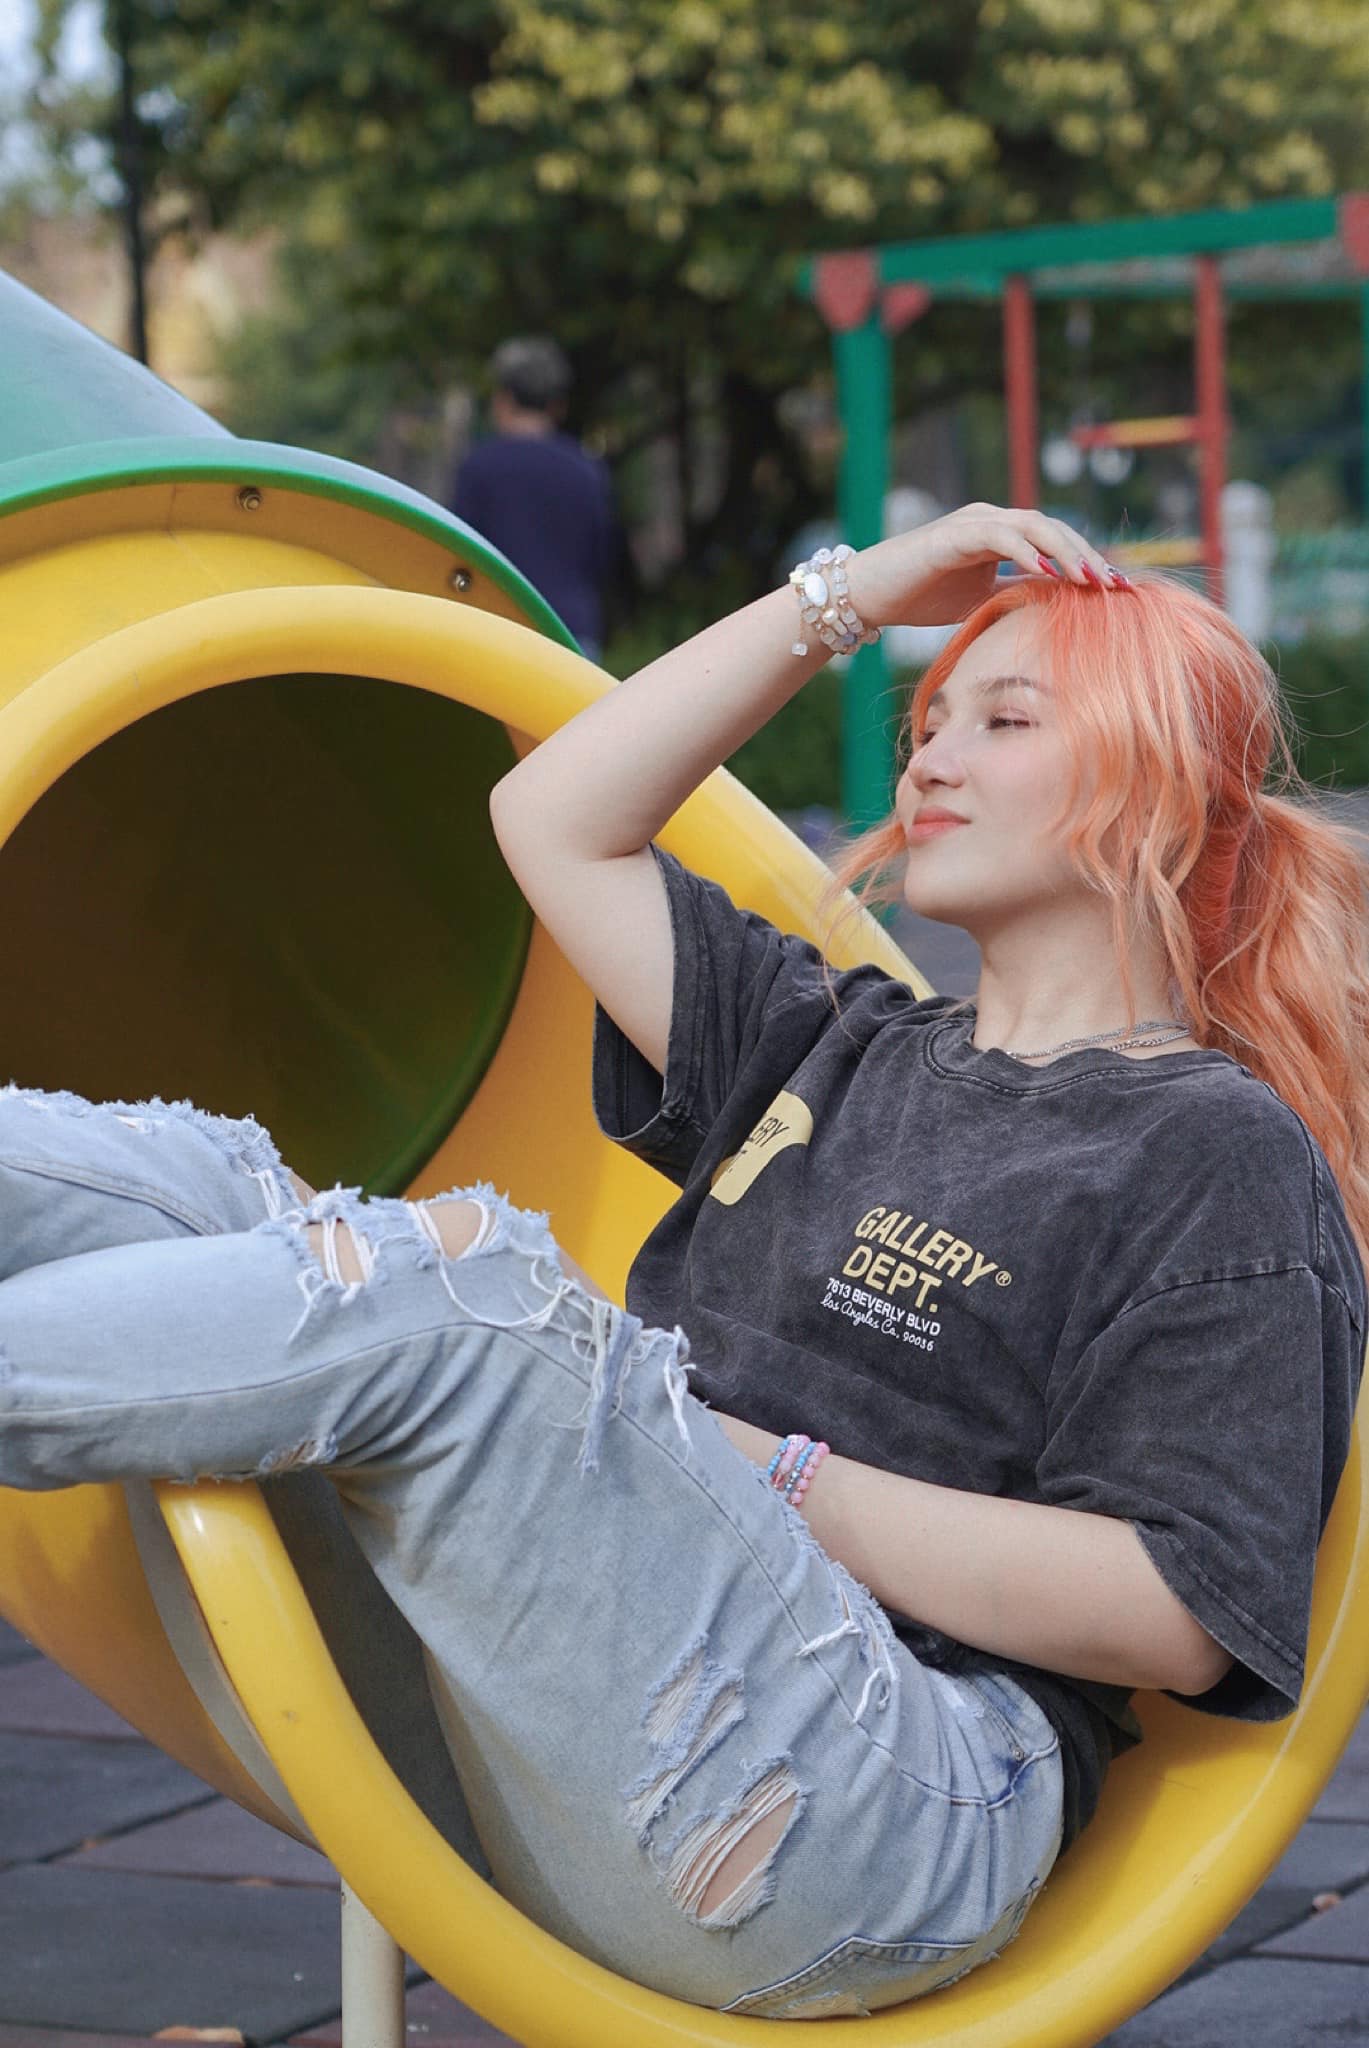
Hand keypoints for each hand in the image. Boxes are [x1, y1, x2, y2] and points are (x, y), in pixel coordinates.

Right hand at [846, 503, 1125, 629]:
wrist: (870, 596)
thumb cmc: (919, 597)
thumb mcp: (979, 601)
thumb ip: (1013, 595)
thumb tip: (1051, 607)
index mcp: (1000, 534)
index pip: (1055, 542)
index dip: (1087, 562)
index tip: (1117, 591)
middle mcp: (991, 520)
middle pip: (1053, 528)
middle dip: (1087, 556)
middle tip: (1114, 586)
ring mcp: (974, 522)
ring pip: (1034, 526)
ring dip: (1065, 553)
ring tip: (1089, 580)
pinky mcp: (955, 534)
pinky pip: (1001, 536)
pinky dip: (1028, 552)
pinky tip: (1049, 574)